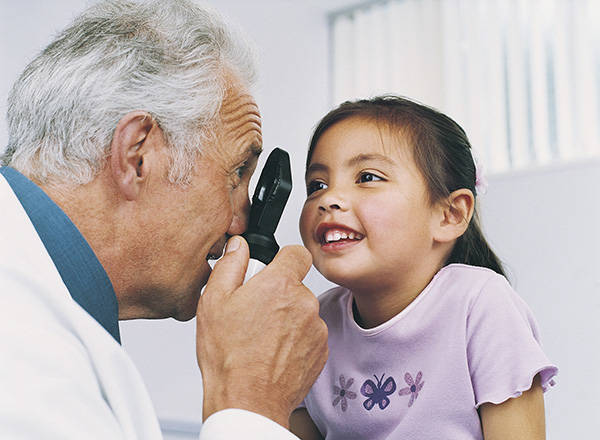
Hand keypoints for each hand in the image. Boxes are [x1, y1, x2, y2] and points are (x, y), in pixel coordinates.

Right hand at [196, 236, 327, 428]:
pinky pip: (309, 335)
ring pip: (303, 311)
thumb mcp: (213, 302)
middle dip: (278, 294)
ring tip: (262, 339)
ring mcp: (316, 328)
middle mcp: (304, 302)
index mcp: (280, 284)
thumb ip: (231, 265)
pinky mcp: (321, 350)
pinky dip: (295, 340)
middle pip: (296, 285)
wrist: (248, 401)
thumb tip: (240, 246)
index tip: (272, 270)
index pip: (296, 253)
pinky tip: (273, 352)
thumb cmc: (229, 357)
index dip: (283, 259)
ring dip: (288, 319)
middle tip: (254, 314)